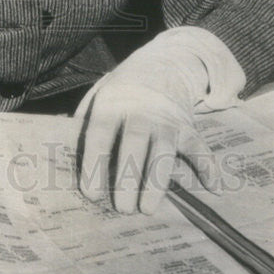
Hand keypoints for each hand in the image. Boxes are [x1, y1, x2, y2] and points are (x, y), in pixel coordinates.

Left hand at [74, 31, 219, 213]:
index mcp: (112, 104)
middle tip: (122, 208)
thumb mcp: (97, 96)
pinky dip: (208, 166)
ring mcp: (166, 119)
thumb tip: (61, 151)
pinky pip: (199, 147)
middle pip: (134, 145)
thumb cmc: (122, 91)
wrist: (160, 64)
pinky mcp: (186, 125)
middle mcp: (140, 111)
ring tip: (148, 209)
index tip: (91, 193)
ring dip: (157, 182)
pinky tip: (212, 188)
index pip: (100, 135)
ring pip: (163, 152)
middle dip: (129, 178)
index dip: (94, 164)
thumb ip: (82, 121)